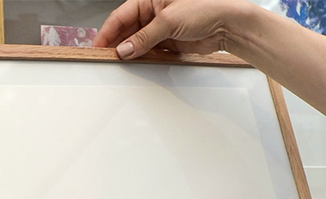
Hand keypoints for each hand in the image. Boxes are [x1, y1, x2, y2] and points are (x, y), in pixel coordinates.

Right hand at [92, 0, 248, 58]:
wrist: (228, 24)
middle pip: (128, 30)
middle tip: (105, 58)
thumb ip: (144, 38)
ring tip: (120, 63)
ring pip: (138, 42)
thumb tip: (125, 50)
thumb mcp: (168, 21)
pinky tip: (137, 64)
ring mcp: (161, 28)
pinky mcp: (169, 42)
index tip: (97, 45)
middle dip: (117, 44)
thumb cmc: (205, 8)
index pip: (121, 16)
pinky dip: (143, 58)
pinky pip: (151, 51)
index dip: (107, 31)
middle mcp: (154, 12)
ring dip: (130, 53)